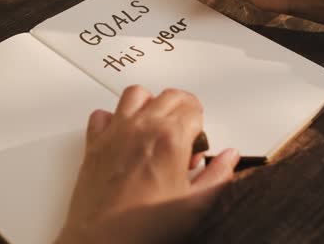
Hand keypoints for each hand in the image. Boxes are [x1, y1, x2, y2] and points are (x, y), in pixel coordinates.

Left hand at [56, 86, 239, 243]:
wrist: (104, 240)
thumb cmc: (143, 226)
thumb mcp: (194, 205)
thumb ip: (217, 175)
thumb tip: (228, 158)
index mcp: (170, 138)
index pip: (193, 107)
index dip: (200, 124)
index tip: (198, 141)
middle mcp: (142, 127)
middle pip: (168, 95)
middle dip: (182, 107)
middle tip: (186, 130)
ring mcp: (116, 132)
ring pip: (135, 94)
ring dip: (149, 102)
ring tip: (157, 124)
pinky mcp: (95, 142)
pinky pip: (102, 114)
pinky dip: (113, 118)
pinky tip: (124, 133)